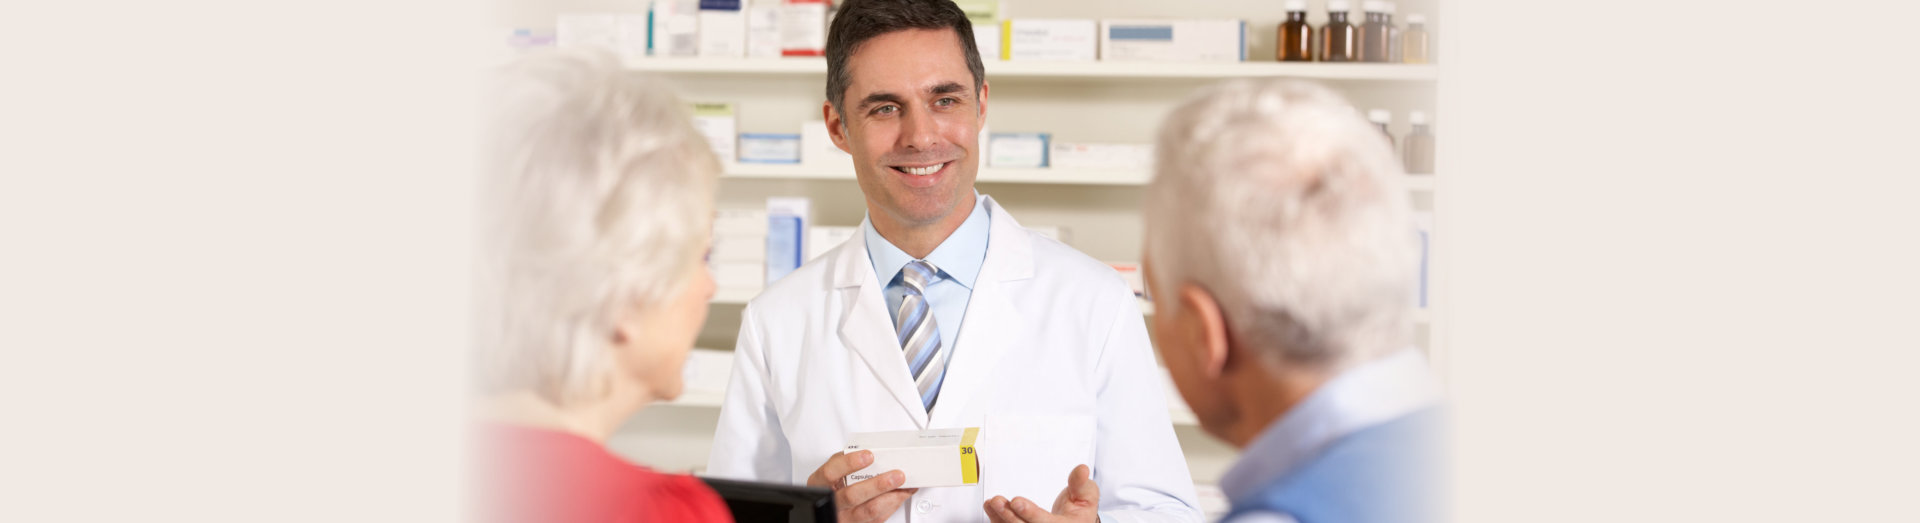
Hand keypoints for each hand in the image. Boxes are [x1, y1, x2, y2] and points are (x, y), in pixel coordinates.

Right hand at [805, 450, 917, 522]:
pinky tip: (902, 494)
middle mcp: (832, 503)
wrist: (833, 509)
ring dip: (891, 497)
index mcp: (820, 485)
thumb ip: (845, 460)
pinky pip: (878, 518)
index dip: (849, 464)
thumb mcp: (831, 471)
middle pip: (853, 496)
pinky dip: (893, 505)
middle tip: (897, 475)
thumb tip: (871, 450)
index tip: (868, 455)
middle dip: (878, 484)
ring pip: (869, 511)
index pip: (830, 473)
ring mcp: (844, 518)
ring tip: (905, 485)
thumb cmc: (832, 486)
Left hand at [982, 464, 1099, 522]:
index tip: (1016, 501)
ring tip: (992, 502)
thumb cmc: (1080, 510)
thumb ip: (1081, 484)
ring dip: (999, 518)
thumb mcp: (1087, 495)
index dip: (1030, 514)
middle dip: (1009, 516)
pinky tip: (990, 507)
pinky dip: (996, 519)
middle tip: (998, 501)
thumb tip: (1082, 469)